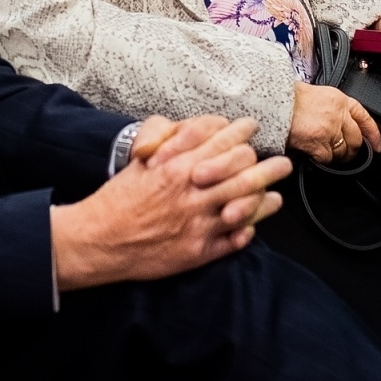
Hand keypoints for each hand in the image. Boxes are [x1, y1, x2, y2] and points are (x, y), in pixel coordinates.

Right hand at [51, 116, 291, 289]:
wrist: (98, 240)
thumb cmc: (118, 198)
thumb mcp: (142, 160)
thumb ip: (171, 143)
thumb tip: (201, 130)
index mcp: (178, 166)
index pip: (225, 141)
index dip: (243, 131)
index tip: (252, 128)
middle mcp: (193, 193)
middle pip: (246, 172)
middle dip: (270, 165)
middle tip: (282, 163)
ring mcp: (198, 224)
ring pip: (247, 206)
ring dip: (266, 197)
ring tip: (276, 193)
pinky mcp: (197, 252)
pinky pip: (235, 240)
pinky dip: (249, 229)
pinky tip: (255, 223)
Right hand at [290, 83, 380, 162]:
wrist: (273, 102)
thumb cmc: (287, 98)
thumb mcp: (316, 95)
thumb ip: (331, 109)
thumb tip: (338, 125)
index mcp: (339, 100)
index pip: (364, 118)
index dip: (373, 134)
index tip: (376, 145)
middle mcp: (338, 115)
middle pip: (356, 139)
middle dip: (352, 150)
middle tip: (344, 154)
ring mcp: (330, 130)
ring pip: (343, 152)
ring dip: (336, 156)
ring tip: (325, 153)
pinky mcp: (319, 144)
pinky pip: (328, 159)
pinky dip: (322, 160)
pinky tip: (314, 155)